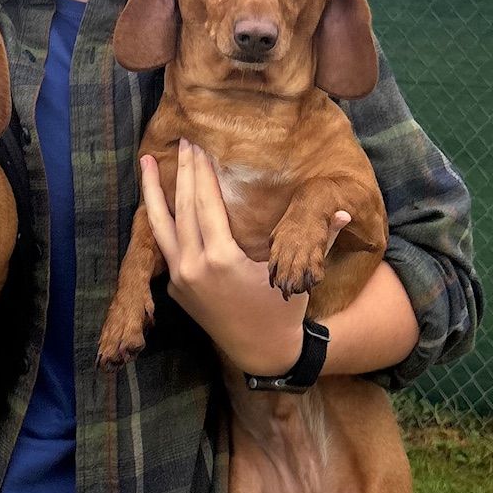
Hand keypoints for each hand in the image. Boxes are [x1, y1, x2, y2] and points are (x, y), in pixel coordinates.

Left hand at [140, 140, 349, 375]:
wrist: (261, 353)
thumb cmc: (283, 311)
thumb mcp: (298, 275)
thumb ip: (319, 241)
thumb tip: (346, 212)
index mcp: (221, 260)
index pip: (206, 204)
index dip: (202, 172)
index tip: (199, 145)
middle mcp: (193, 267)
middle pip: (182, 208)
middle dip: (183, 171)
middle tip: (183, 140)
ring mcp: (180, 279)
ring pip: (160, 226)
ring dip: (152, 191)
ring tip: (146, 161)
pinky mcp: (175, 288)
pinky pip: (165, 246)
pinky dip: (160, 220)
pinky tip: (157, 200)